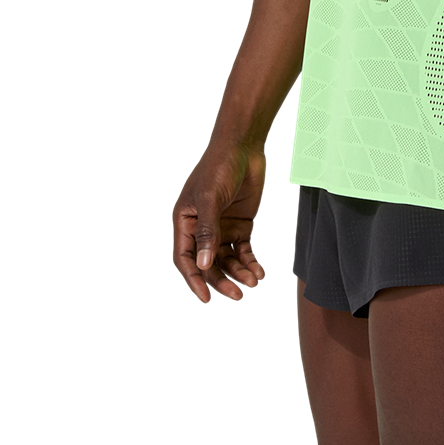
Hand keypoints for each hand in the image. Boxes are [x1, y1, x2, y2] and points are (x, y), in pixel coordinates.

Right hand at [172, 140, 267, 303]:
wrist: (244, 145)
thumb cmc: (219, 166)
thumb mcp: (210, 198)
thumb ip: (207, 232)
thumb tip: (203, 264)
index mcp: (184, 221)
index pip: (184, 258)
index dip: (193, 280)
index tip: (206, 298)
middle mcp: (201, 227)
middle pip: (208, 263)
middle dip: (222, 280)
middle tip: (238, 295)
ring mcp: (221, 227)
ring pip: (227, 260)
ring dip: (239, 273)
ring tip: (254, 282)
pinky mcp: (240, 224)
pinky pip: (243, 250)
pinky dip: (250, 262)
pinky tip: (259, 272)